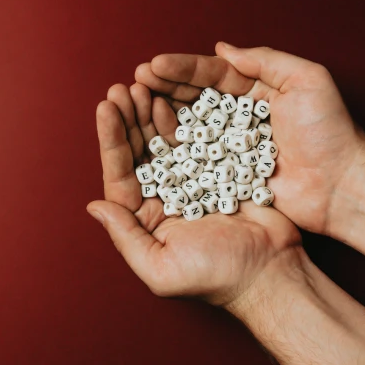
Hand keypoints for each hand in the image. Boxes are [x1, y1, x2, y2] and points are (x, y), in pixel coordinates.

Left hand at [87, 83, 300, 306]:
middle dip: (129, 118)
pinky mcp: (217, 169)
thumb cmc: (216, 277)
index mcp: (146, 218)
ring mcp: (191, 181)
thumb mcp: (160, 268)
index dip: (111, 139)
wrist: (270, 271)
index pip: (120, 173)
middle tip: (123, 88)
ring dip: (151, 113)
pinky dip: (183, 118)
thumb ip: (125, 237)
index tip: (105, 107)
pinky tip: (173, 99)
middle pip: (139, 151)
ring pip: (164, 139)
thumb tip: (94, 206)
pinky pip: (195, 139)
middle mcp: (164, 196)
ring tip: (143, 86)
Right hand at [134, 42, 364, 234]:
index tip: (153, 66)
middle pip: (194, 98)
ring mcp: (232, 147)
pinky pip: (197, 159)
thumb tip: (222, 48)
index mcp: (257, 91)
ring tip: (135, 105)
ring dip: (162, 115)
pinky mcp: (229, 175)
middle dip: (163, 88)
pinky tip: (150, 141)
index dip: (181, 69)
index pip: (212, 74)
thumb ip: (265, 60)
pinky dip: (173, 150)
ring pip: (190, 126)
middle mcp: (240, 117)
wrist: (343, 187)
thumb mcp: (307, 80)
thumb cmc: (329, 132)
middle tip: (135, 81)